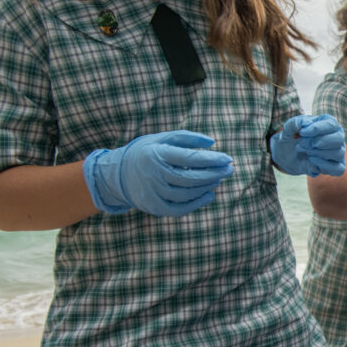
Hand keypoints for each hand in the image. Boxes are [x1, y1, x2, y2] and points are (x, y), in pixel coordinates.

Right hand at [83, 130, 232, 215]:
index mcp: (156, 154)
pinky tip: (209, 194)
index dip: (212, 159)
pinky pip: (180, 209)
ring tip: (218, 178)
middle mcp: (154, 175)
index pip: (190, 158)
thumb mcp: (162, 139)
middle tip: (229, 169)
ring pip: (188, 194)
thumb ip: (187, 138)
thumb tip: (212, 142)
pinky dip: (197, 203)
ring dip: (207, 186)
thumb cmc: (147, 152)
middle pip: (191, 178)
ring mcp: (153, 193)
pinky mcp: (154, 207)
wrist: (117, 174)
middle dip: (214, 174)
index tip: (228, 158)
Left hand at [270, 114, 345, 176]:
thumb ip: (296, 122)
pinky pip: (338, 168)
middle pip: (338, 139)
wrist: (287, 154)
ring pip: (337, 153)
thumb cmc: (292, 137)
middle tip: (302, 143)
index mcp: (330, 124)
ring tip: (303, 150)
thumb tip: (306, 124)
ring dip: (317, 152)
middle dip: (318, 141)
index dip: (317, 129)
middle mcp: (337, 137)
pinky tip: (311, 159)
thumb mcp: (289, 127)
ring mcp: (337, 153)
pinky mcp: (335, 167)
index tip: (302, 132)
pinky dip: (324, 165)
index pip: (332, 125)